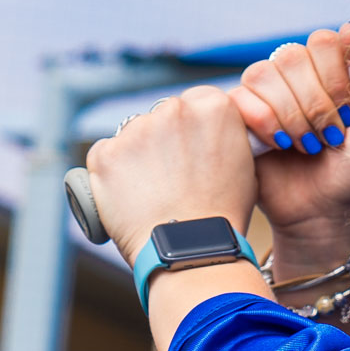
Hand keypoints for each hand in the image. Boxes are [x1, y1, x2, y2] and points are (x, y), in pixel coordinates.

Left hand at [84, 85, 256, 266]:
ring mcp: (136, 130)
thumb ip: (225, 136)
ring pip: (134, 134)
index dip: (194, 127)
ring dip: (139, 154)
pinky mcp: (105, 153)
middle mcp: (174, 109)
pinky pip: (106, 154)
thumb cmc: (222, 213)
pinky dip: (113, 172)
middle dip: (165, 138)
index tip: (193, 149)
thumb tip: (210, 133)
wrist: (190, 250)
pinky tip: (131, 196)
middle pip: (164, 114)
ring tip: (153, 191)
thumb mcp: (244, 163)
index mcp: (214, 106)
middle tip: (174, 175)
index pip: (198, 101)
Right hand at [228, 25, 349, 260]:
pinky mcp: (238, 116)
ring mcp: (264, 94)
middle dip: (316, 104)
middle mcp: (294, 74)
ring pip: (264, 73)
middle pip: (291, 55)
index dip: (336, 80)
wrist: (327, 210)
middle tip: (330, 136)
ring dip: (292, 116)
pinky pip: (241, 97)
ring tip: (308, 145)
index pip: (323, 41)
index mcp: (328, 68)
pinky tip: (282, 145)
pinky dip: (266, 123)